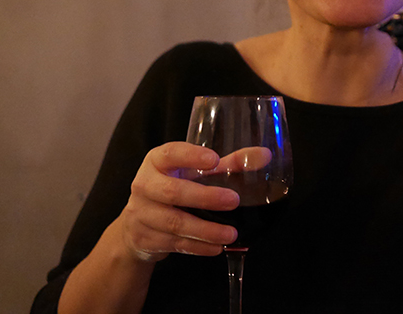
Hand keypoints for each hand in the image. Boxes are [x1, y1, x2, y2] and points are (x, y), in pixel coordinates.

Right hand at [117, 142, 240, 262]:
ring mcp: (141, 213)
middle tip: (233, 200)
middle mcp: (145, 185)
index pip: (170, 153)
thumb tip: (265, 155)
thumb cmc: (175, 186)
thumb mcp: (196, 172)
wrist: (138, 223)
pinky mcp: (145, 238)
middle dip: (205, 197)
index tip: (215, 160)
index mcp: (157, 161)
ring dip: (205, 229)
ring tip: (231, 233)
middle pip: (173, 191)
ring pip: (174, 222)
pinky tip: (216, 247)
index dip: (191, 156)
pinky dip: (197, 246)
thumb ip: (230, 163)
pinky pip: (174, 243)